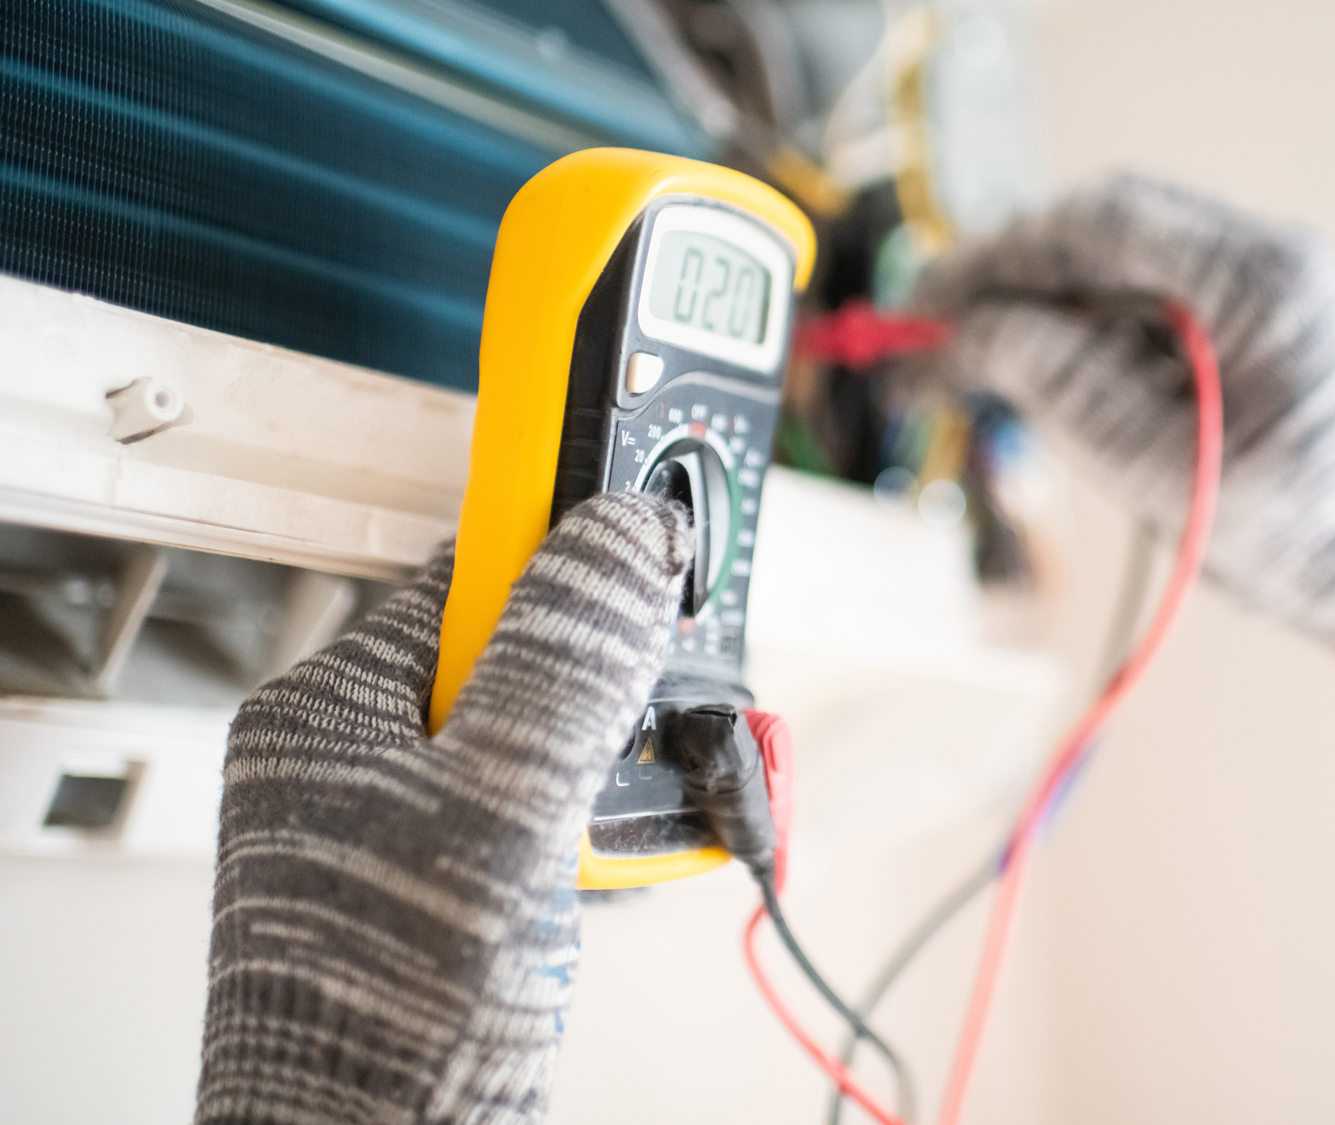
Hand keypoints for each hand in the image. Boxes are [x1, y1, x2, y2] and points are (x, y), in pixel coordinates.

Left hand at [199, 492, 688, 1124]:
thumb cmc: (387, 1018)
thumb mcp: (501, 812)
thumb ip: (567, 665)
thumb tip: (624, 536)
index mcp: (332, 713)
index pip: (471, 576)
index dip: (572, 559)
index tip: (664, 537)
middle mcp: (364, 762)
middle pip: (527, 661)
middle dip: (617, 698)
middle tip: (665, 731)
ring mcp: (413, 831)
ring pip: (555, 746)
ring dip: (624, 779)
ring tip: (642, 827)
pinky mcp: (459, 891)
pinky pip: (554, 821)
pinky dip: (610, 839)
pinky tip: (625, 869)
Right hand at [916, 174, 1334, 677]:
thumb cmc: (1324, 540)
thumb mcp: (1175, 475)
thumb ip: (1073, 393)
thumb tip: (976, 335)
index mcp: (1266, 280)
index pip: (1103, 222)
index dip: (1000, 256)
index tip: (930, 304)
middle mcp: (1274, 266)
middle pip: (1111, 239)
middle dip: (1014, 285)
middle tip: (934, 340)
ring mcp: (1274, 299)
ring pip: (1129, 280)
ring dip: (1050, 319)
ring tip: (976, 377)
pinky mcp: (1267, 338)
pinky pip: (1162, 318)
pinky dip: (1096, 346)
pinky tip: (1051, 390)